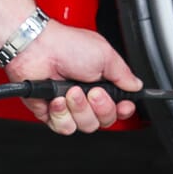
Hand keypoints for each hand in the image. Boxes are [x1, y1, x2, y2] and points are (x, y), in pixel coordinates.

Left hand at [2, 21, 141, 134]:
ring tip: (70, 91)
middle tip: (92, 91)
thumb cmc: (67, 46)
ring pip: (85, 126)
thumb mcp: (105, 55)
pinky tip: (56, 99)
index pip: (119, 106)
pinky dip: (61, 114)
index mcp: (101, 81)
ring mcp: (69, 106)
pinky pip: (65, 127)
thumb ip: (124, 74)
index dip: (123, 110)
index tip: (123, 106)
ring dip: (78, 108)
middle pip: (105, 120)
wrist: (37, 49)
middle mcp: (87, 96)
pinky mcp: (52, 113)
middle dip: (100, 107)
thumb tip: (136, 85)